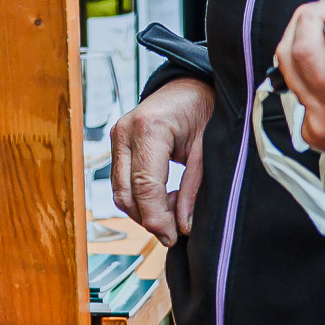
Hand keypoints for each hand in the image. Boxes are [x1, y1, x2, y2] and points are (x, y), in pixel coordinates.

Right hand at [110, 77, 214, 244]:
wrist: (191, 86)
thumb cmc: (204, 109)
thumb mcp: (208, 149)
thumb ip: (194, 188)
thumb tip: (182, 226)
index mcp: (149, 127)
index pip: (144, 186)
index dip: (157, 218)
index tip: (172, 238)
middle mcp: (125, 131)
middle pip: (126, 193)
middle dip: (149, 218)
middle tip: (176, 232)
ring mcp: (117, 136)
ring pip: (120, 191)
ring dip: (145, 210)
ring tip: (176, 209)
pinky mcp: (118, 144)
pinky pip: (123, 182)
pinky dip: (141, 198)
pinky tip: (166, 197)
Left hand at [274, 0, 324, 182]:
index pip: (306, 53)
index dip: (310, 19)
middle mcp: (323, 116)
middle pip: (287, 57)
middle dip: (299, 23)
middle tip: (323, 10)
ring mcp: (313, 126)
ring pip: (288, 74)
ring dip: (299, 43)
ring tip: (324, 28)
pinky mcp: (310, 132)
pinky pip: (299, 91)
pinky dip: (307, 70)